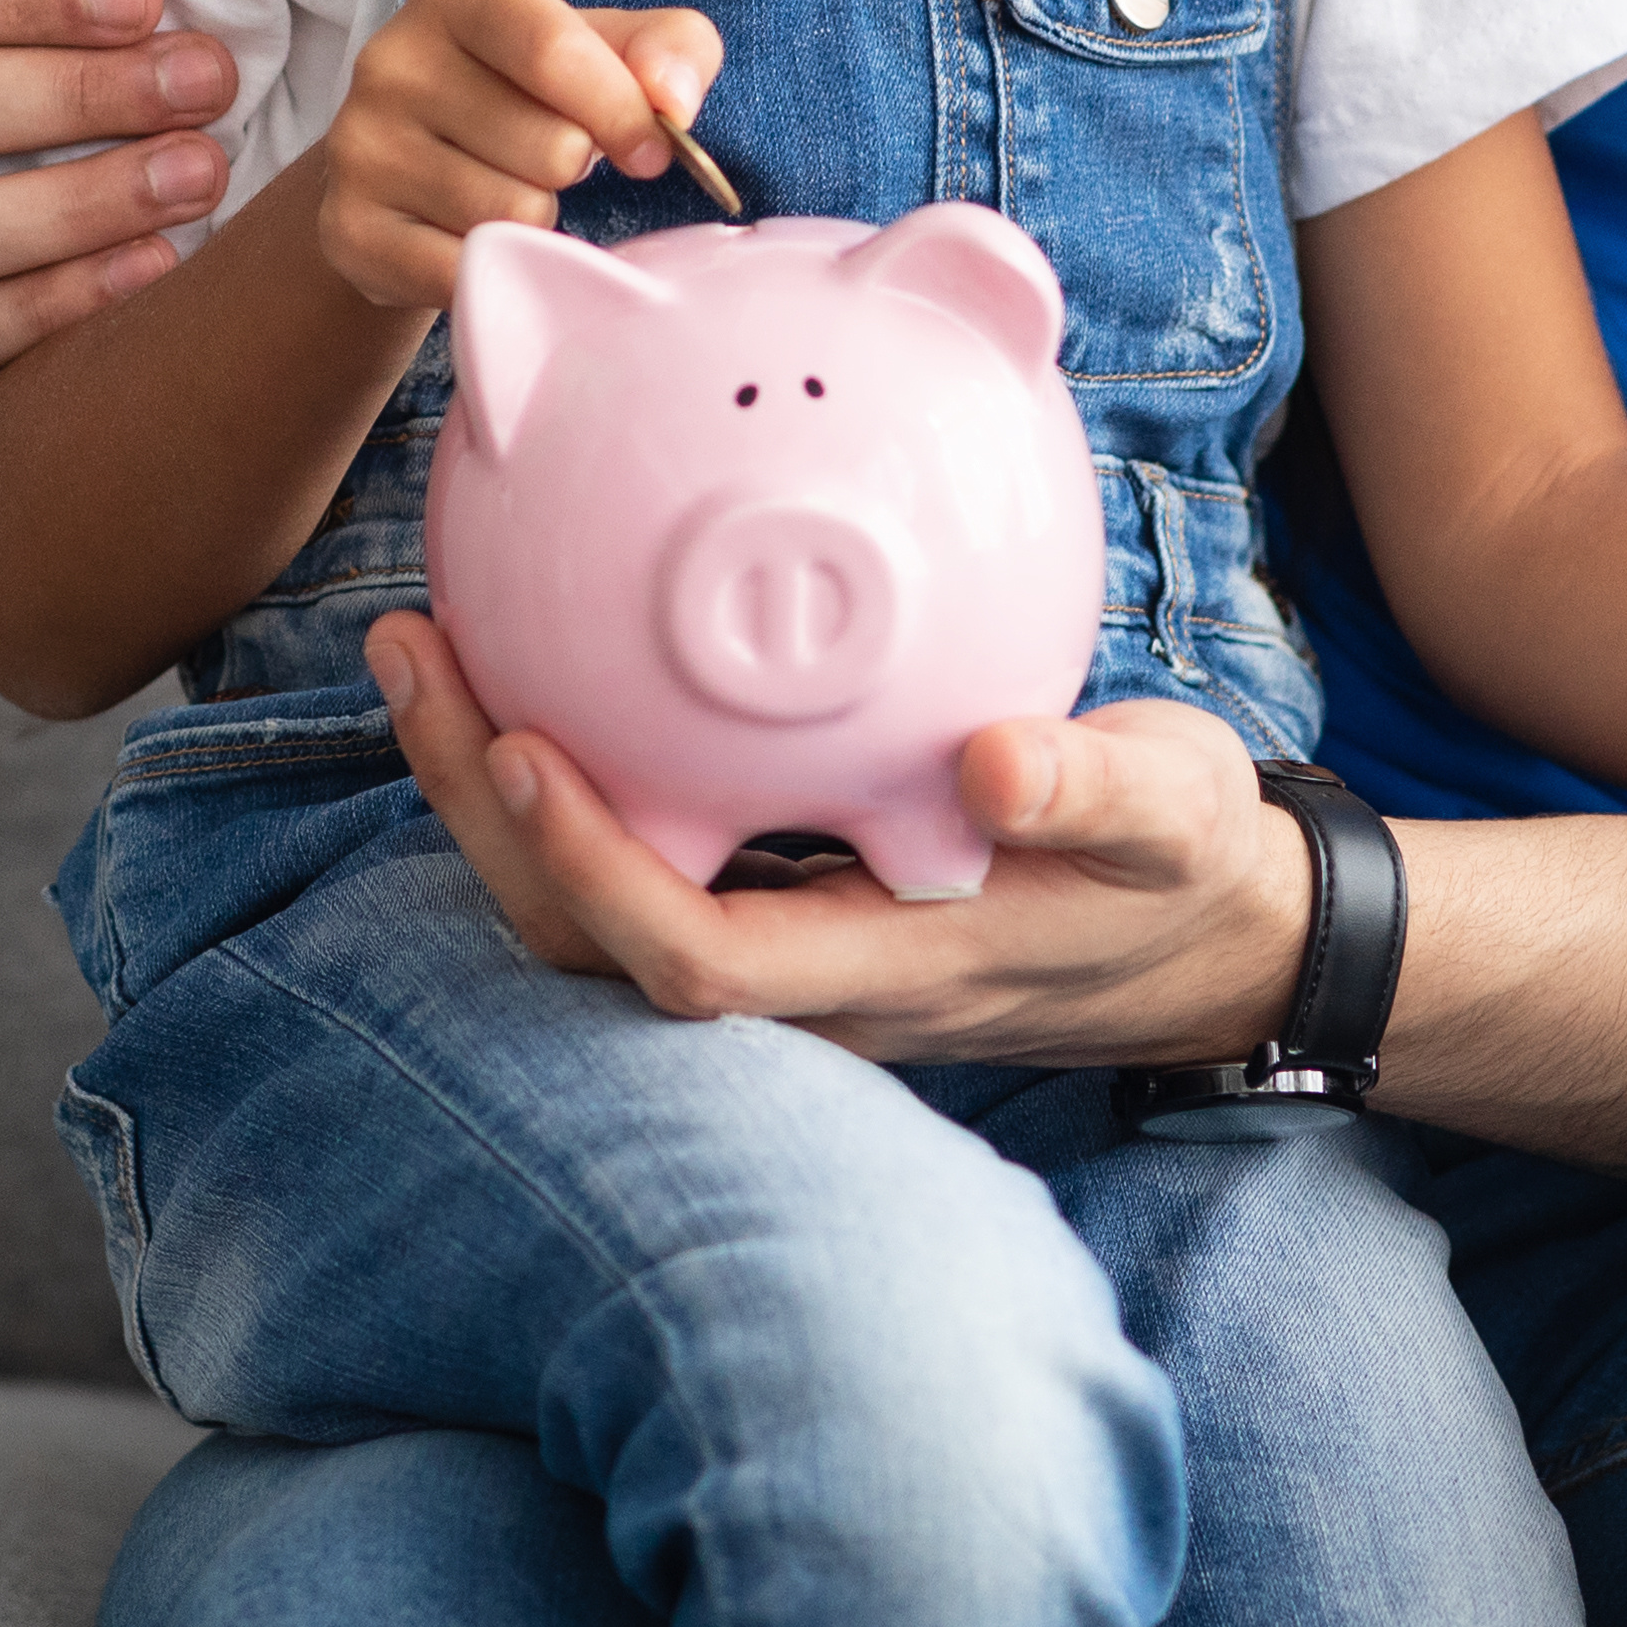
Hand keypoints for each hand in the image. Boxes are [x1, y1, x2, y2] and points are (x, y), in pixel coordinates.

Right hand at [318, 0, 724, 312]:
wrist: (414, 160)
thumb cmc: (531, 92)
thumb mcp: (607, 46)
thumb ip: (670, 48)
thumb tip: (673, 102)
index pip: (553, 49)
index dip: (621, 110)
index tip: (652, 150)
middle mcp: (391, 58)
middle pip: (549, 147)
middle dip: (577, 168)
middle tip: (551, 158)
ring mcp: (359, 146)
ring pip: (511, 215)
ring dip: (539, 219)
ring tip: (510, 190)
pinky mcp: (348, 229)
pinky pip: (464, 273)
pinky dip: (496, 269)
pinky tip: (478, 238)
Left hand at [366, 613, 1319, 1069]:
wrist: (1211, 936)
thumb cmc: (1187, 868)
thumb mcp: (1179, 816)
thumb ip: (1099, 791)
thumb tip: (995, 764)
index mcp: (886, 970)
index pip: (695, 962)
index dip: (592, 872)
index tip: (523, 745)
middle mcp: (807, 981)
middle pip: (589, 945)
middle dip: (479, 818)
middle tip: (415, 650)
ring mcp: (783, 950)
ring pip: (589, 909)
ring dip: (489, 790)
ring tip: (427, 644)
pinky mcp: (778, 901)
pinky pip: (634, 852)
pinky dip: (560, 770)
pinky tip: (531, 655)